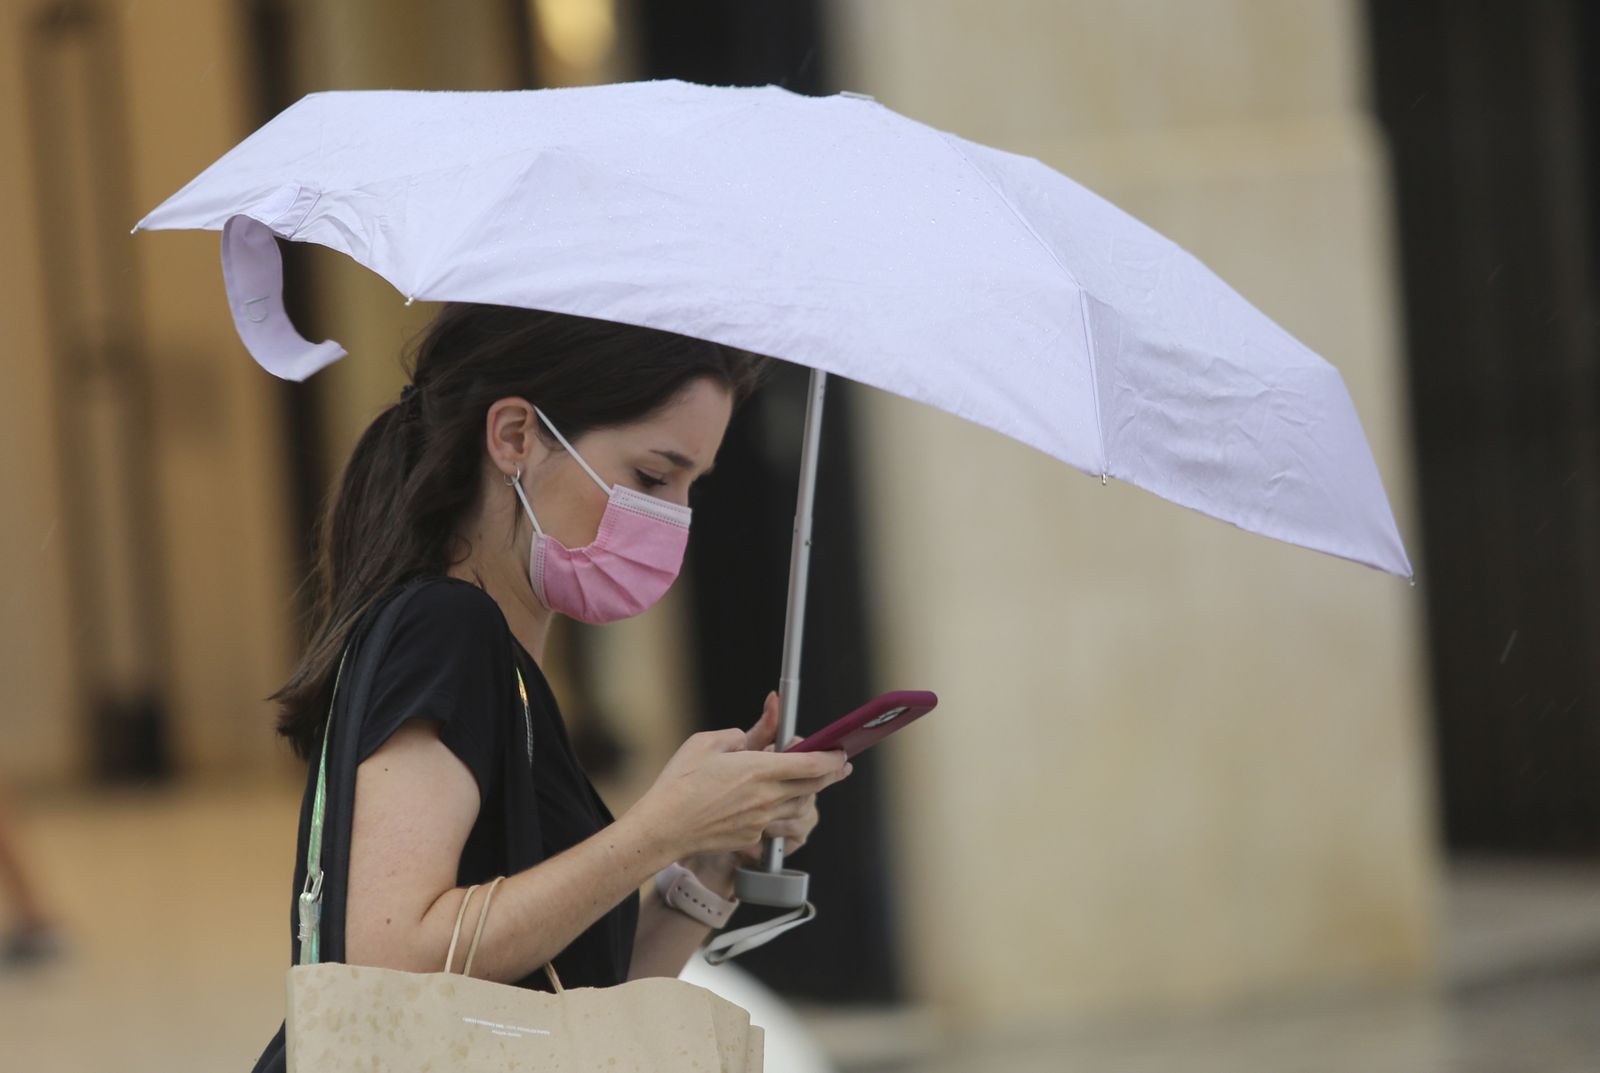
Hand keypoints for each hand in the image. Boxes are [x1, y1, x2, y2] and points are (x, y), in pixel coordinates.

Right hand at [628, 699, 850, 863]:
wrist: (663, 828)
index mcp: (758, 769)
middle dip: (831, 774)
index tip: (841, 752)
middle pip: (812, 786)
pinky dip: (780, 809)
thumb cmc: (680, 782)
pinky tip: (774, 801)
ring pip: (798, 805)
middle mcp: (766, 797)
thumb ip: (742, 733)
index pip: (811, 764)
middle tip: (841, 766)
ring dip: (809, 792)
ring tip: (813, 782)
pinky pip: (775, 821)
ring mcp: (761, 821)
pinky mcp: (752, 838)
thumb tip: (759, 725)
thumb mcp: (707, 743)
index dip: (831, 757)